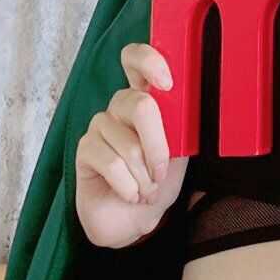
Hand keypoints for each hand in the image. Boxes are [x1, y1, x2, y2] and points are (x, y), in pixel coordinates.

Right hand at [74, 42, 188, 248]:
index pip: (136, 59)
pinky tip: (129, 194)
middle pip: (140, 106)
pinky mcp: (84, 149)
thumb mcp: (180, 150)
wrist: (136, 219)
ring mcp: (100, 124)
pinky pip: (112, 165)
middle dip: (159, 146)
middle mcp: (120, 105)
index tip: (167, 83)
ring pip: (130, 145)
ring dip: (144, 177)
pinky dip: (129, 187)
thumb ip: (180, 124)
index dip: (148, 61)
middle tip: (161, 171)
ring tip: (145, 188)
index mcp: (146, 96)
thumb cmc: (159, 180)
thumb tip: (194, 103)